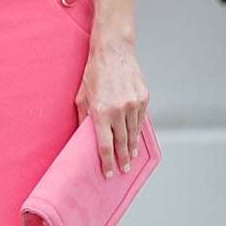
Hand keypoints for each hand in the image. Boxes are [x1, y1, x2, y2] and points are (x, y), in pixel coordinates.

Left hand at [78, 38, 150, 173]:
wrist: (113, 52)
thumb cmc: (93, 74)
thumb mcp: (82, 97)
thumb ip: (84, 118)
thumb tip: (82, 136)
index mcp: (100, 112)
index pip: (105, 145)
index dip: (107, 162)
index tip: (109, 173)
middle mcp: (118, 110)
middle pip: (122, 143)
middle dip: (123, 159)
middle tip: (124, 169)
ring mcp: (133, 104)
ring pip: (134, 133)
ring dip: (132, 146)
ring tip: (131, 156)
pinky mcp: (143, 98)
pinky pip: (141, 119)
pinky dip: (138, 130)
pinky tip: (135, 137)